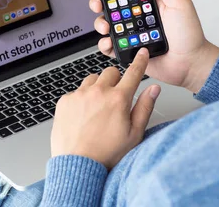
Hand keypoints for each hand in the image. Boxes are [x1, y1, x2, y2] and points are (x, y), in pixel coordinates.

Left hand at [51, 48, 159, 169]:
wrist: (77, 166)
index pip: (133, 73)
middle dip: (115, 81)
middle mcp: (98, 92)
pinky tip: (83, 116)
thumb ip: (145, 108)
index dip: (140, 61)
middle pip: (111, 72)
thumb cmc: (107, 154)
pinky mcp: (65, 101)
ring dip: (98, 88)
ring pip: (92, 79)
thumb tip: (154, 89)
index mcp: (118, 99)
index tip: (142, 53)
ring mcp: (79, 95)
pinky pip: (76, 91)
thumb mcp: (134, 134)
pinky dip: (81, 99)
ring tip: (98, 109)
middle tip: (115, 99)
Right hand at [84, 0, 218, 92]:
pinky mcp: (128, 51)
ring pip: (107, 26)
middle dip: (98, 3)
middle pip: (109, 7)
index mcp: (146, 5)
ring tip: (106, 26)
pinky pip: (110, 47)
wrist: (190, 63)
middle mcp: (136, 19)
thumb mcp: (180, 4)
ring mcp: (131, 35)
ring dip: (100, 23)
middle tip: (97, 3)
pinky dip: (104, 45)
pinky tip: (109, 42)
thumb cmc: (189, 35)